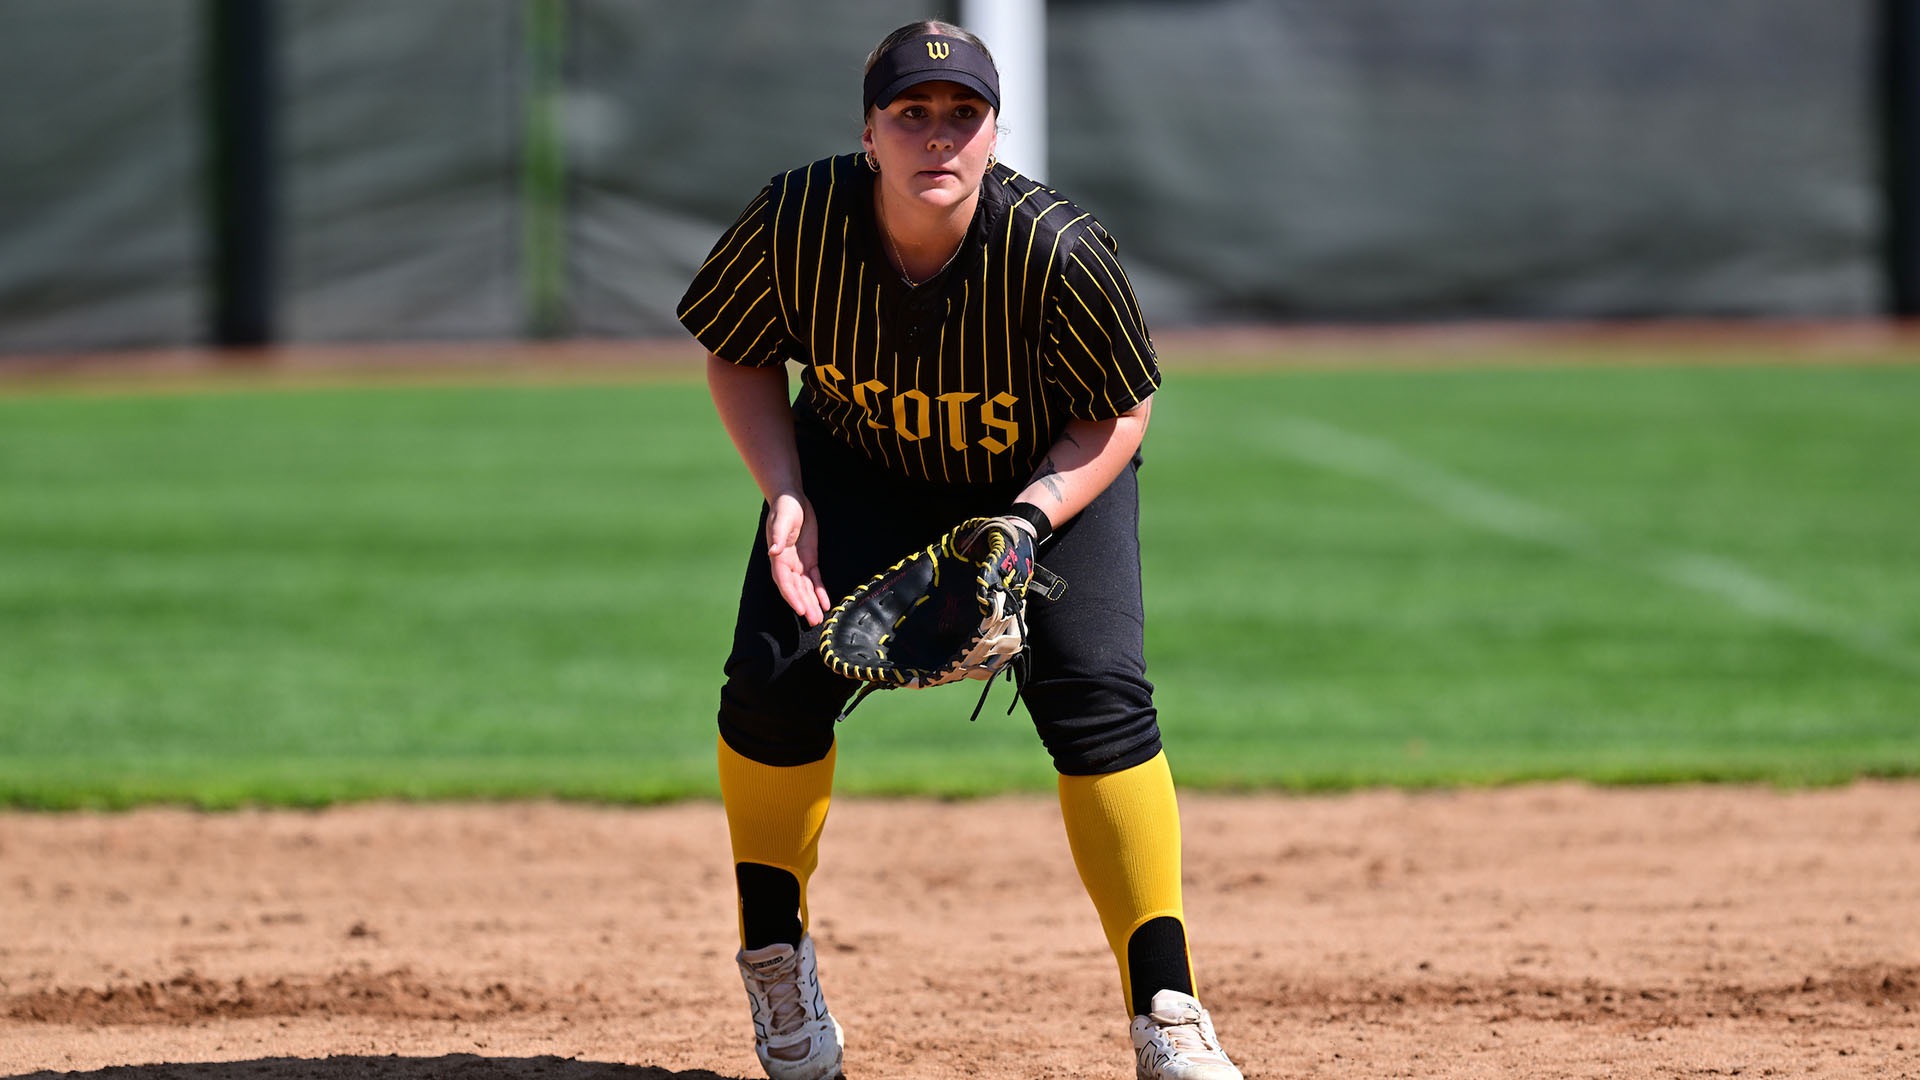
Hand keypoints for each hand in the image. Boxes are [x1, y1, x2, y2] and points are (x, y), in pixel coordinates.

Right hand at [766, 491, 831, 625]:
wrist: (792, 500)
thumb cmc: (784, 508)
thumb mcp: (781, 520)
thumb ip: (778, 536)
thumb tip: (773, 552)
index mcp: (778, 557)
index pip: (784, 581)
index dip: (792, 596)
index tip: (800, 609)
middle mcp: (787, 564)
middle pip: (795, 589)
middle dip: (804, 605)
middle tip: (813, 620)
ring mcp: (798, 563)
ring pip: (805, 588)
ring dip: (812, 603)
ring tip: (818, 618)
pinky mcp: (809, 559)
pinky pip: (814, 579)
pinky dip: (819, 591)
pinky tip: (825, 603)